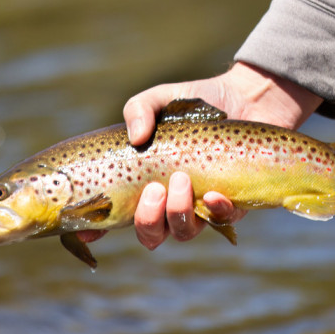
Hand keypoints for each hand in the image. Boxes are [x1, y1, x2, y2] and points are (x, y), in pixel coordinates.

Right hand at [77, 62, 321, 250]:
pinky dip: (215, 212)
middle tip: (154, 190)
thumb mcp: (160, 99)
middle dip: (147, 219)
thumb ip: (139, 109)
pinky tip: (214, 194)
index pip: (115, 215)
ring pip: (182, 232)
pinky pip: (220, 222)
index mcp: (144, 183)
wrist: (247, 99)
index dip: (96, 230)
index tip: (87, 232)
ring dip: (176, 213)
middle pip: (150, 234)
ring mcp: (200, 207)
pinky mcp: (233, 204)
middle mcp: (169, 202)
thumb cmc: (197, 104)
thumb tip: (137, 137)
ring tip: (182, 180)